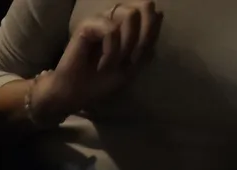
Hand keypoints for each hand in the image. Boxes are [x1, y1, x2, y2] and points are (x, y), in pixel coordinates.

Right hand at [28, 0, 161, 121]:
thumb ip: (148, 44)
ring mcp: (102, 19)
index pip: (152, 13)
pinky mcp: (88, 25)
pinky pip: (111, 30)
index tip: (139, 59)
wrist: (76, 95)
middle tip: (132, 59)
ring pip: (130, 15)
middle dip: (144, 36)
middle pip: (146, 6)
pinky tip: (102, 65)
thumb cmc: (101, 81)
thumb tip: (160, 15)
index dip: (152, 34)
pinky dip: (111, 51)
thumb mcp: (133, 67)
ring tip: (115, 63)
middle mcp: (115, 17)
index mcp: (127, 25)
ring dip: (127, 44)